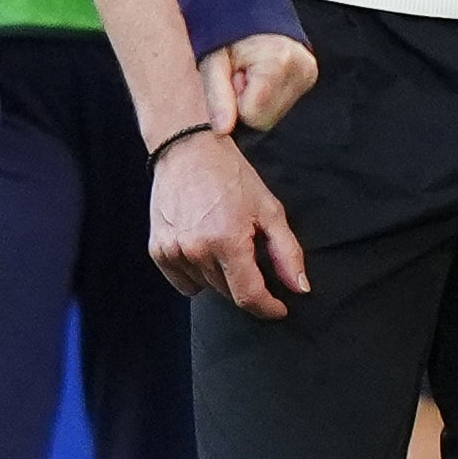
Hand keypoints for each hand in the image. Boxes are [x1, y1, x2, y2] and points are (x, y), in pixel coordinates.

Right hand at [150, 127, 308, 318]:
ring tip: (223, 241)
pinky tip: (202, 246)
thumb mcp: (269, 209)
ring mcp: (174, 251)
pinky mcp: (158, 250)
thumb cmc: (232, 176)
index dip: (268, 308)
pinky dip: (196, 273)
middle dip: (245, 283)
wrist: (187, 150)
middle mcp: (197, 251)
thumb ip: (287, 252)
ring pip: (207, 287)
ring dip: (220, 276)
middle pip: (228, 292)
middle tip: (248, 252)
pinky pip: (184, 282)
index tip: (279, 309)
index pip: (249, 296)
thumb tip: (300, 288)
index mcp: (228, 241)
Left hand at [205, 29, 314, 133]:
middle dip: (247, 102)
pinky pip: (283, 103)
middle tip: (239, 73)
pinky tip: (261, 74)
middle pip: (266, 119)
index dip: (235, 100)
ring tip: (249, 72)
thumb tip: (223, 130)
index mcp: (279, 62)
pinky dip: (268, 94)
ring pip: (275, 114)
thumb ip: (218, 96)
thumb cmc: (227, 29)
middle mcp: (301, 68)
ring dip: (257, 99)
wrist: (247, 4)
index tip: (232, 76)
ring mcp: (308, 72)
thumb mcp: (213, 61)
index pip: (252, 115)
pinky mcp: (309, 75)